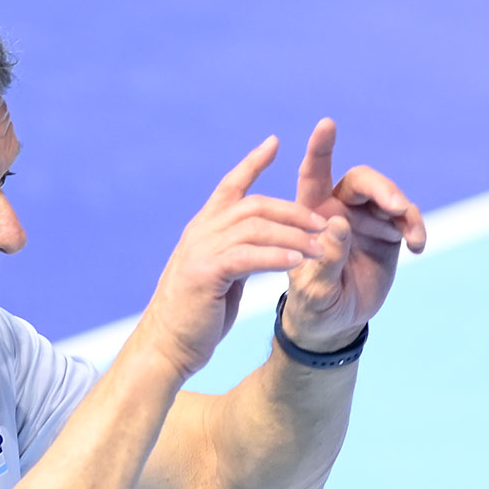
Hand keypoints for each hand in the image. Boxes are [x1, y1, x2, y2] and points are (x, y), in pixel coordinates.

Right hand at [142, 136, 327, 378]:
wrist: (165, 346)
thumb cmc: (194, 317)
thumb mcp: (217, 276)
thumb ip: (235, 254)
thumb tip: (259, 246)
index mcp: (202, 229)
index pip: (229, 186)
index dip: (251, 163)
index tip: (274, 143)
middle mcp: (199, 232)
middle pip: (253, 205)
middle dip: (292, 210)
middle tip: (322, 221)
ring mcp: (200, 250)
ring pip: (255, 228)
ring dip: (292, 234)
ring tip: (319, 245)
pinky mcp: (205, 272)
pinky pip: (248, 255)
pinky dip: (275, 255)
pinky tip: (297, 261)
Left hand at [282, 118, 425, 350]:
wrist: (333, 324)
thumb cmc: (312, 304)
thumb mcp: (314, 289)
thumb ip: (327, 259)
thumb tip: (339, 225)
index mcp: (310, 214)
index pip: (313, 174)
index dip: (321, 148)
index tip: (327, 124)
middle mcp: (339, 209)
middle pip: (362, 181)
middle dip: (381, 188)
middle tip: (395, 206)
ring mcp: (366, 220)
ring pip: (389, 197)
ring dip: (403, 208)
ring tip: (412, 232)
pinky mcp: (389, 234)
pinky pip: (407, 220)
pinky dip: (416, 227)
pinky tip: (419, 245)